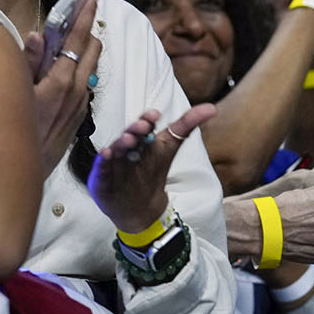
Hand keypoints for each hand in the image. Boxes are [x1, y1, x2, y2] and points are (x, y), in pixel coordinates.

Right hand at [21, 0, 101, 174]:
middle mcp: (77, 91)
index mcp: (62, 80)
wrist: (17, 173)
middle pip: (92, 50)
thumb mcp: (15, 91)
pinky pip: (84, 86)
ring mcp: (79, 106)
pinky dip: (80, 69)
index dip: (85, 14)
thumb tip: (35, 34)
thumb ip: (27, 62)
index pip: (78, 38)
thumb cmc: (11, 128)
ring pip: (91, 68)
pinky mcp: (77, 119)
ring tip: (75, 35)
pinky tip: (66, 68)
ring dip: (85, 49)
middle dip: (89, 28)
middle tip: (84, 10)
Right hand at [87, 105, 215, 233]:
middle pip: (129, 135)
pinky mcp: (102, 177)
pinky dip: (104, 161)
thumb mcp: (170, 147)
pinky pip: (102, 168)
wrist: (140, 206)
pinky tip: (107, 154)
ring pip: (116, 149)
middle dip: (135, 130)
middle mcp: (124, 147)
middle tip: (143, 126)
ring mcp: (113, 161)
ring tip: (128, 139)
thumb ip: (187, 125)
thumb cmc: (152, 170)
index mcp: (140, 138)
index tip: (155, 115)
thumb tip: (211, 107)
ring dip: (121, 143)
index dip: (147, 120)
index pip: (143, 126)